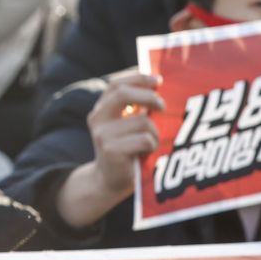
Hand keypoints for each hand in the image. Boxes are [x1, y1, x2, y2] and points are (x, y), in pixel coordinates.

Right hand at [54, 69, 164, 228]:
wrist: (109, 181)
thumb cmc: (127, 149)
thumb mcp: (128, 124)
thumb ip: (137, 107)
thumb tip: (162, 87)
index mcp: (102, 109)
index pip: (116, 84)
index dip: (137, 78)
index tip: (158, 80)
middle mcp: (98, 118)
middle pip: (122, 94)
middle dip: (148, 96)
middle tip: (163, 106)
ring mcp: (102, 134)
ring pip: (142, 121)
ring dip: (155, 132)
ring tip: (152, 143)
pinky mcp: (111, 150)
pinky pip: (144, 140)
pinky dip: (152, 146)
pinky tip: (146, 153)